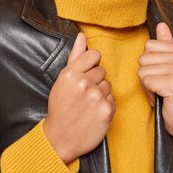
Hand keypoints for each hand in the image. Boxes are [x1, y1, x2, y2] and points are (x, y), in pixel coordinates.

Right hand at [44, 33, 115, 163]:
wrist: (60, 138)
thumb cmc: (60, 107)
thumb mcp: (62, 80)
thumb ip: (75, 56)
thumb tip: (82, 35)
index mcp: (70, 73)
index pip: (94, 55)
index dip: (90, 65)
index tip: (84, 74)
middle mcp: (84, 83)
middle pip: (102, 70)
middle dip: (95, 80)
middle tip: (83, 93)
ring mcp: (96, 97)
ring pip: (108, 84)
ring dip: (101, 92)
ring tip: (88, 103)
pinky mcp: (107, 110)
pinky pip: (112, 98)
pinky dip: (105, 105)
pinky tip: (94, 112)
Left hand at [138, 22, 172, 163]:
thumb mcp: (172, 68)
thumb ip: (166, 46)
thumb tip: (161, 25)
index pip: (148, 46)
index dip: (150, 64)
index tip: (162, 76)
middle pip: (143, 58)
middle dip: (147, 75)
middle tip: (161, 87)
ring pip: (142, 71)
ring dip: (148, 86)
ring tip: (162, 93)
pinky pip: (146, 82)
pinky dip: (150, 93)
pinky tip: (163, 98)